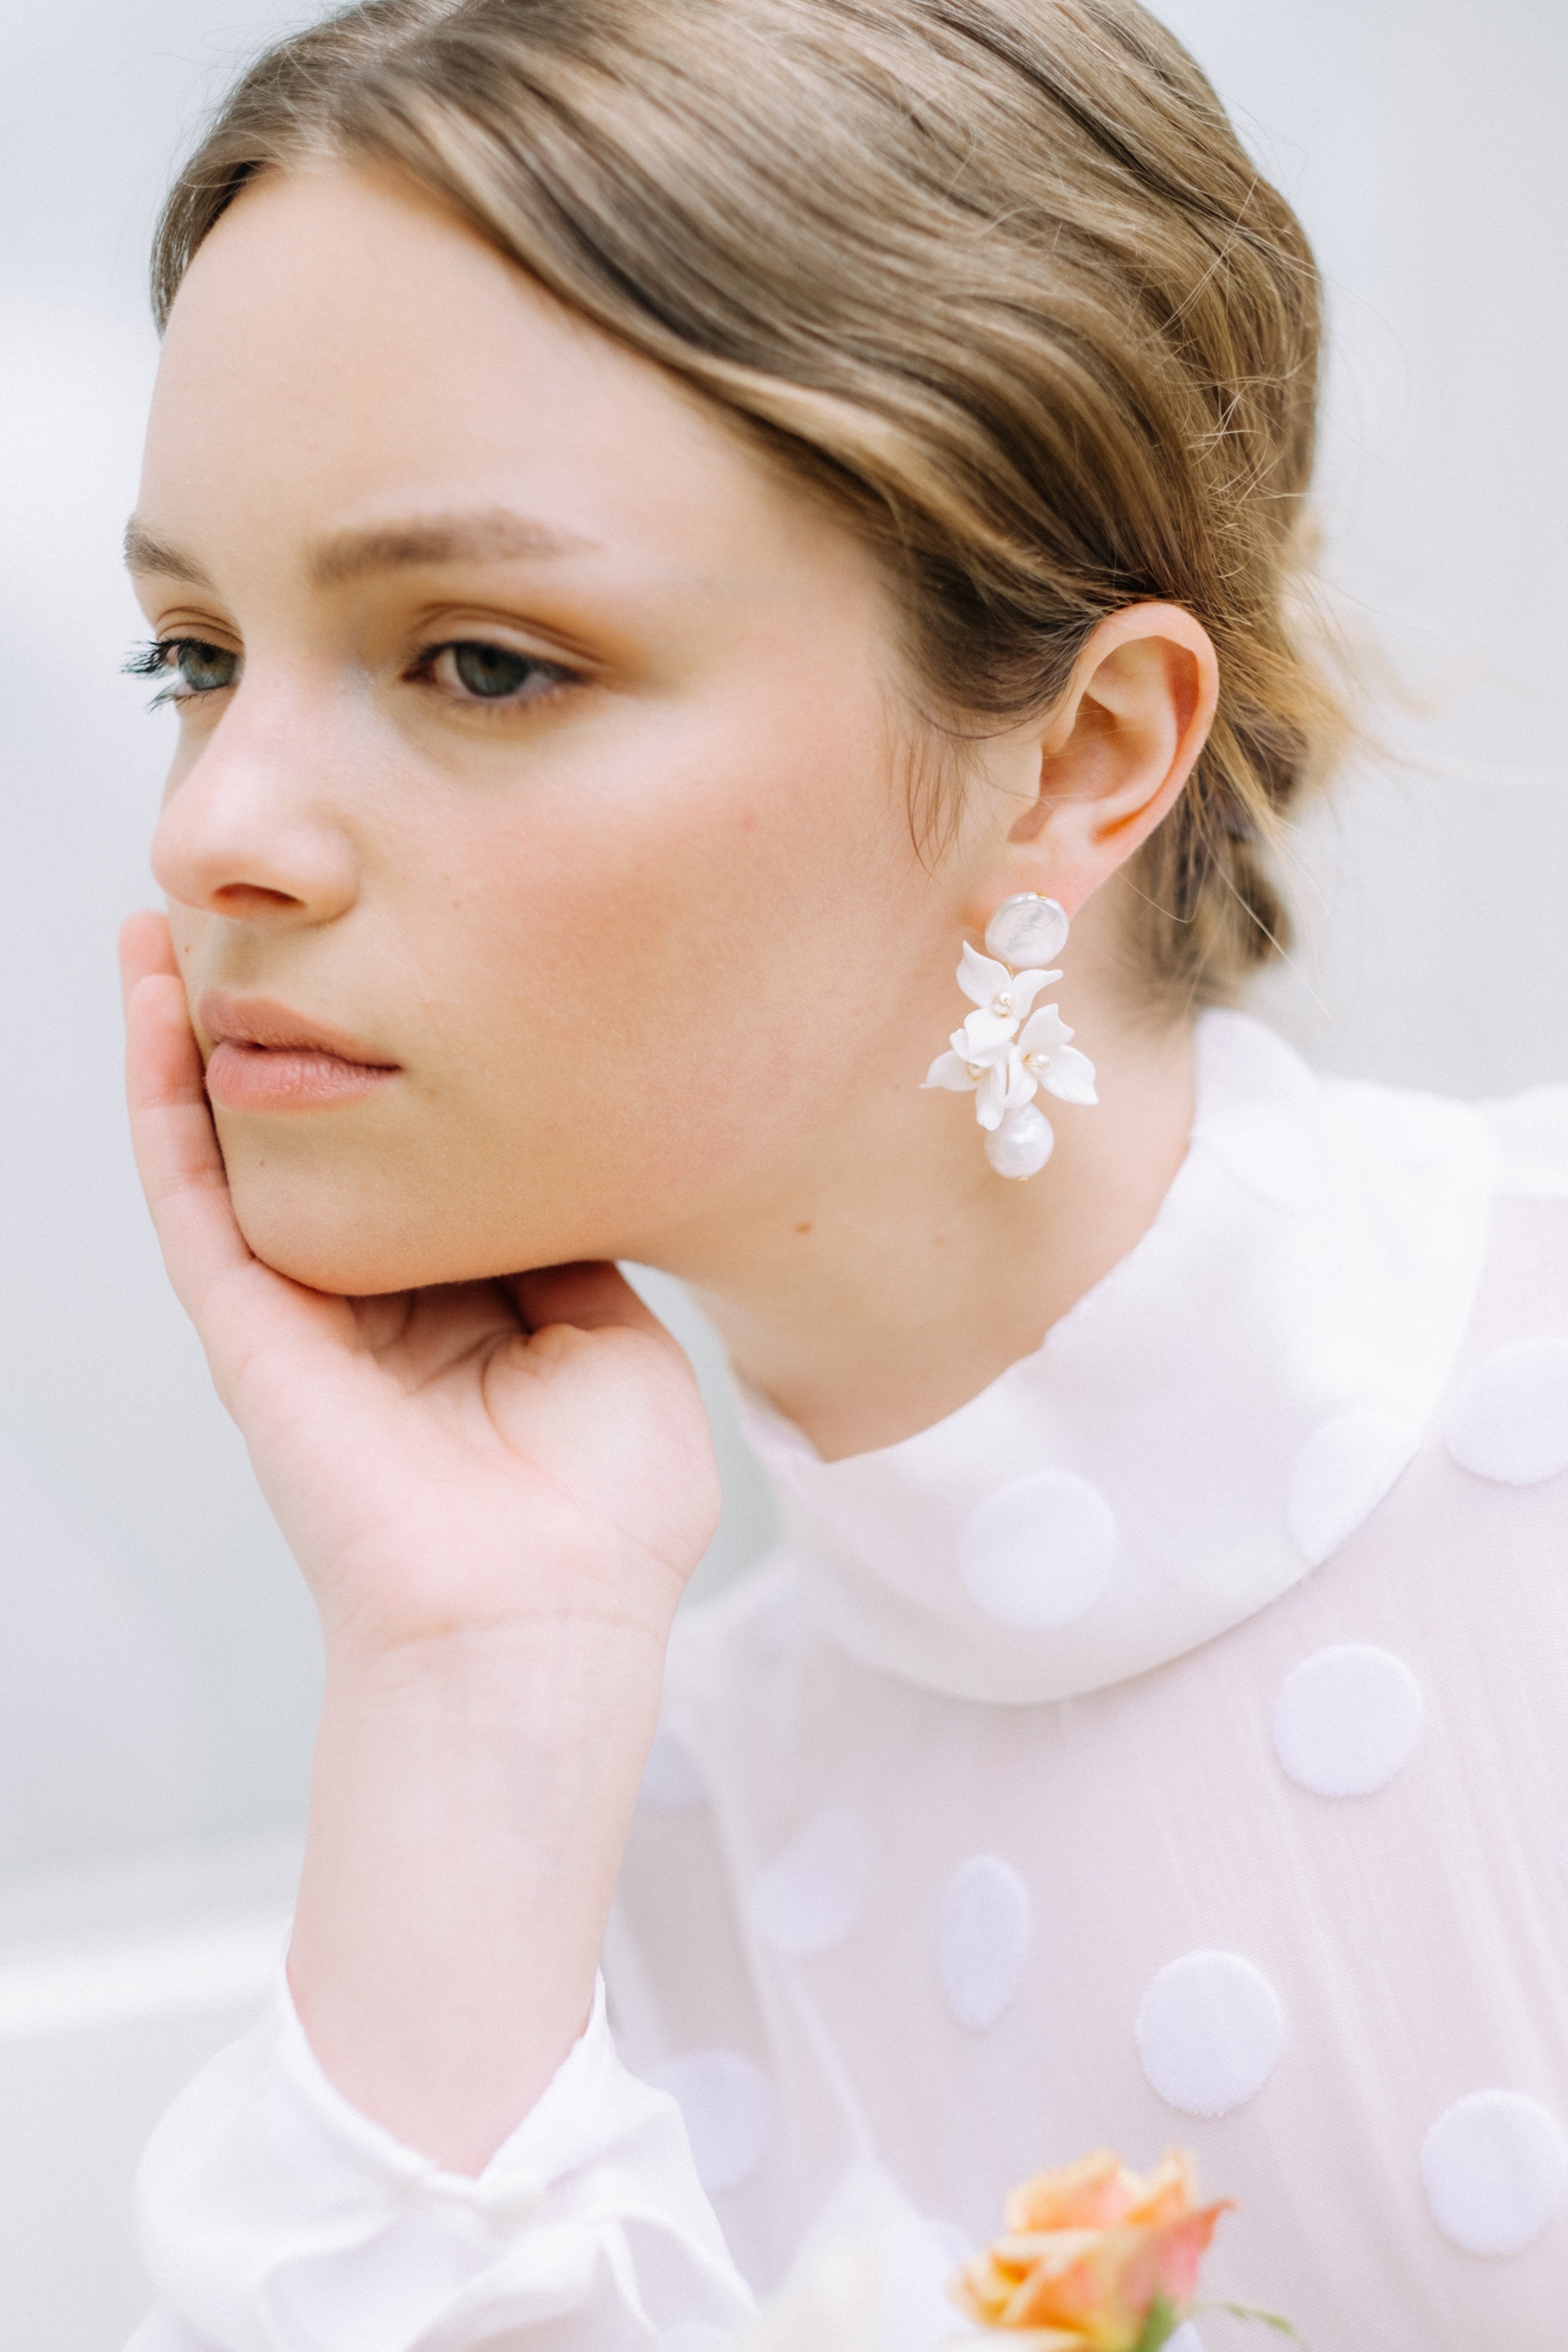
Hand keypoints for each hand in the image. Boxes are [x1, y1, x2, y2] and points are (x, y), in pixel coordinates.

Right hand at [120, 911, 720, 1668]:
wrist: (543, 1614)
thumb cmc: (604, 1511)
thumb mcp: (618, 1344)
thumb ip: (569, 1250)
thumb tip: (543, 1159)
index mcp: (466, 1307)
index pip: (417, 1160)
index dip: (404, 1069)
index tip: (413, 959)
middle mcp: (375, 1298)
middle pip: (312, 1139)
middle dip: (284, 1030)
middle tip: (266, 912)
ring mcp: (303, 1310)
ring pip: (229, 1146)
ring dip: (192, 1035)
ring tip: (170, 923)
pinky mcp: (249, 1327)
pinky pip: (190, 1191)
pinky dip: (161, 1094)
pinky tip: (149, 997)